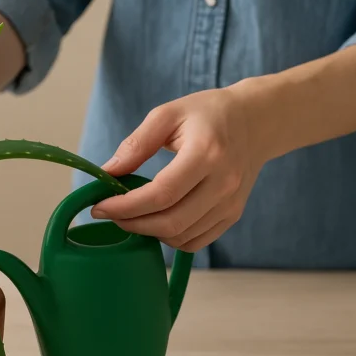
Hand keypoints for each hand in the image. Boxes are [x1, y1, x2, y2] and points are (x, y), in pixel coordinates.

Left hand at [91, 87, 266, 251]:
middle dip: (131, 223)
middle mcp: (224, 183)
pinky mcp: (232, 215)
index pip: (161, 194)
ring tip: (130, 215)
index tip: (99, 206)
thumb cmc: (208, 114)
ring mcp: (231, 203)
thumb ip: (136, 143)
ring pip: (181, 237)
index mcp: (207, 153)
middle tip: (109, 214)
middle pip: (171, 222)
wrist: (256, 122)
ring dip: (148, 232)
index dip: (126, 206)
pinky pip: (195, 242)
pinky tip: (155, 220)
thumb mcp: (168, 114)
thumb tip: (108, 172)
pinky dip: (170, 238)